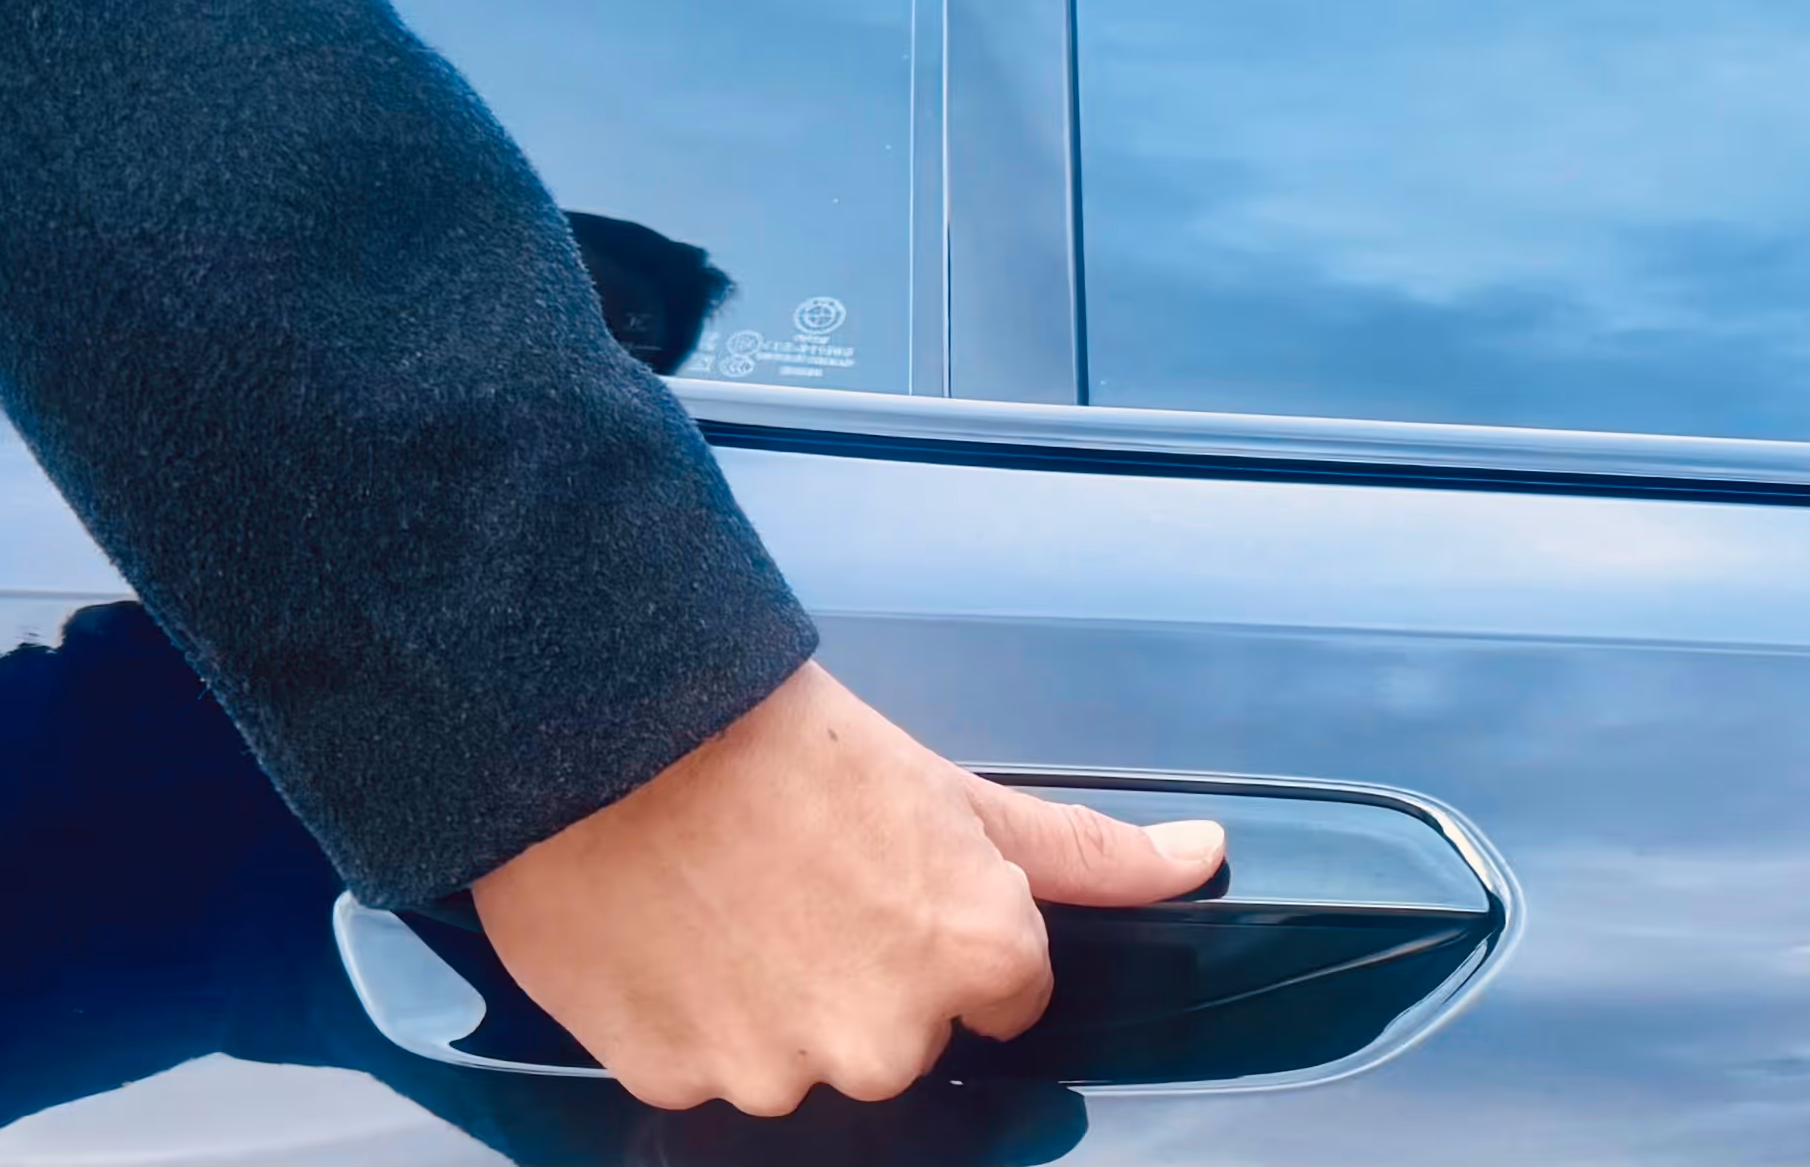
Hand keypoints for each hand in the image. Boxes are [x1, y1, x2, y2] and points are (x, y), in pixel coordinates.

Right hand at [468, 661, 1225, 1113]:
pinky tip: (674, 931)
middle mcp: (889, 1038)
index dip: (948, 930)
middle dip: (864, 974)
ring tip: (730, 896)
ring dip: (774, 1001)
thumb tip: (1200, 856)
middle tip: (803, 879)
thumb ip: (1085, 854)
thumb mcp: (955, 788)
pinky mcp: (677, 1082)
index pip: (1004, 994)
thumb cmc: (777, 743)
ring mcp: (778, 1071)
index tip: (891, 878)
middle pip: (902, 1039)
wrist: (608, 726)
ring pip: (800, 1059)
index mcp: (974, 958)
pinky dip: (689, 1016)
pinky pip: (703, 1069)